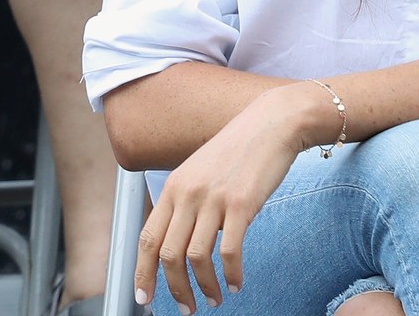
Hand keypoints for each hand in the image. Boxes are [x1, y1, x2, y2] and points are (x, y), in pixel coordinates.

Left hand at [136, 83, 317, 311]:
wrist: (275, 122)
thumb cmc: (242, 147)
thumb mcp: (202, 169)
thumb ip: (188, 201)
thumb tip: (183, 241)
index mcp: (174, 187)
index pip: (147, 240)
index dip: (143, 274)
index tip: (145, 298)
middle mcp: (189, 194)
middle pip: (168, 255)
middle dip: (174, 289)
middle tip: (186, 308)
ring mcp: (214, 199)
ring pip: (196, 258)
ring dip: (203, 287)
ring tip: (214, 300)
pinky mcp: (242, 204)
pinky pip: (229, 252)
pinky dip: (231, 274)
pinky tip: (237, 283)